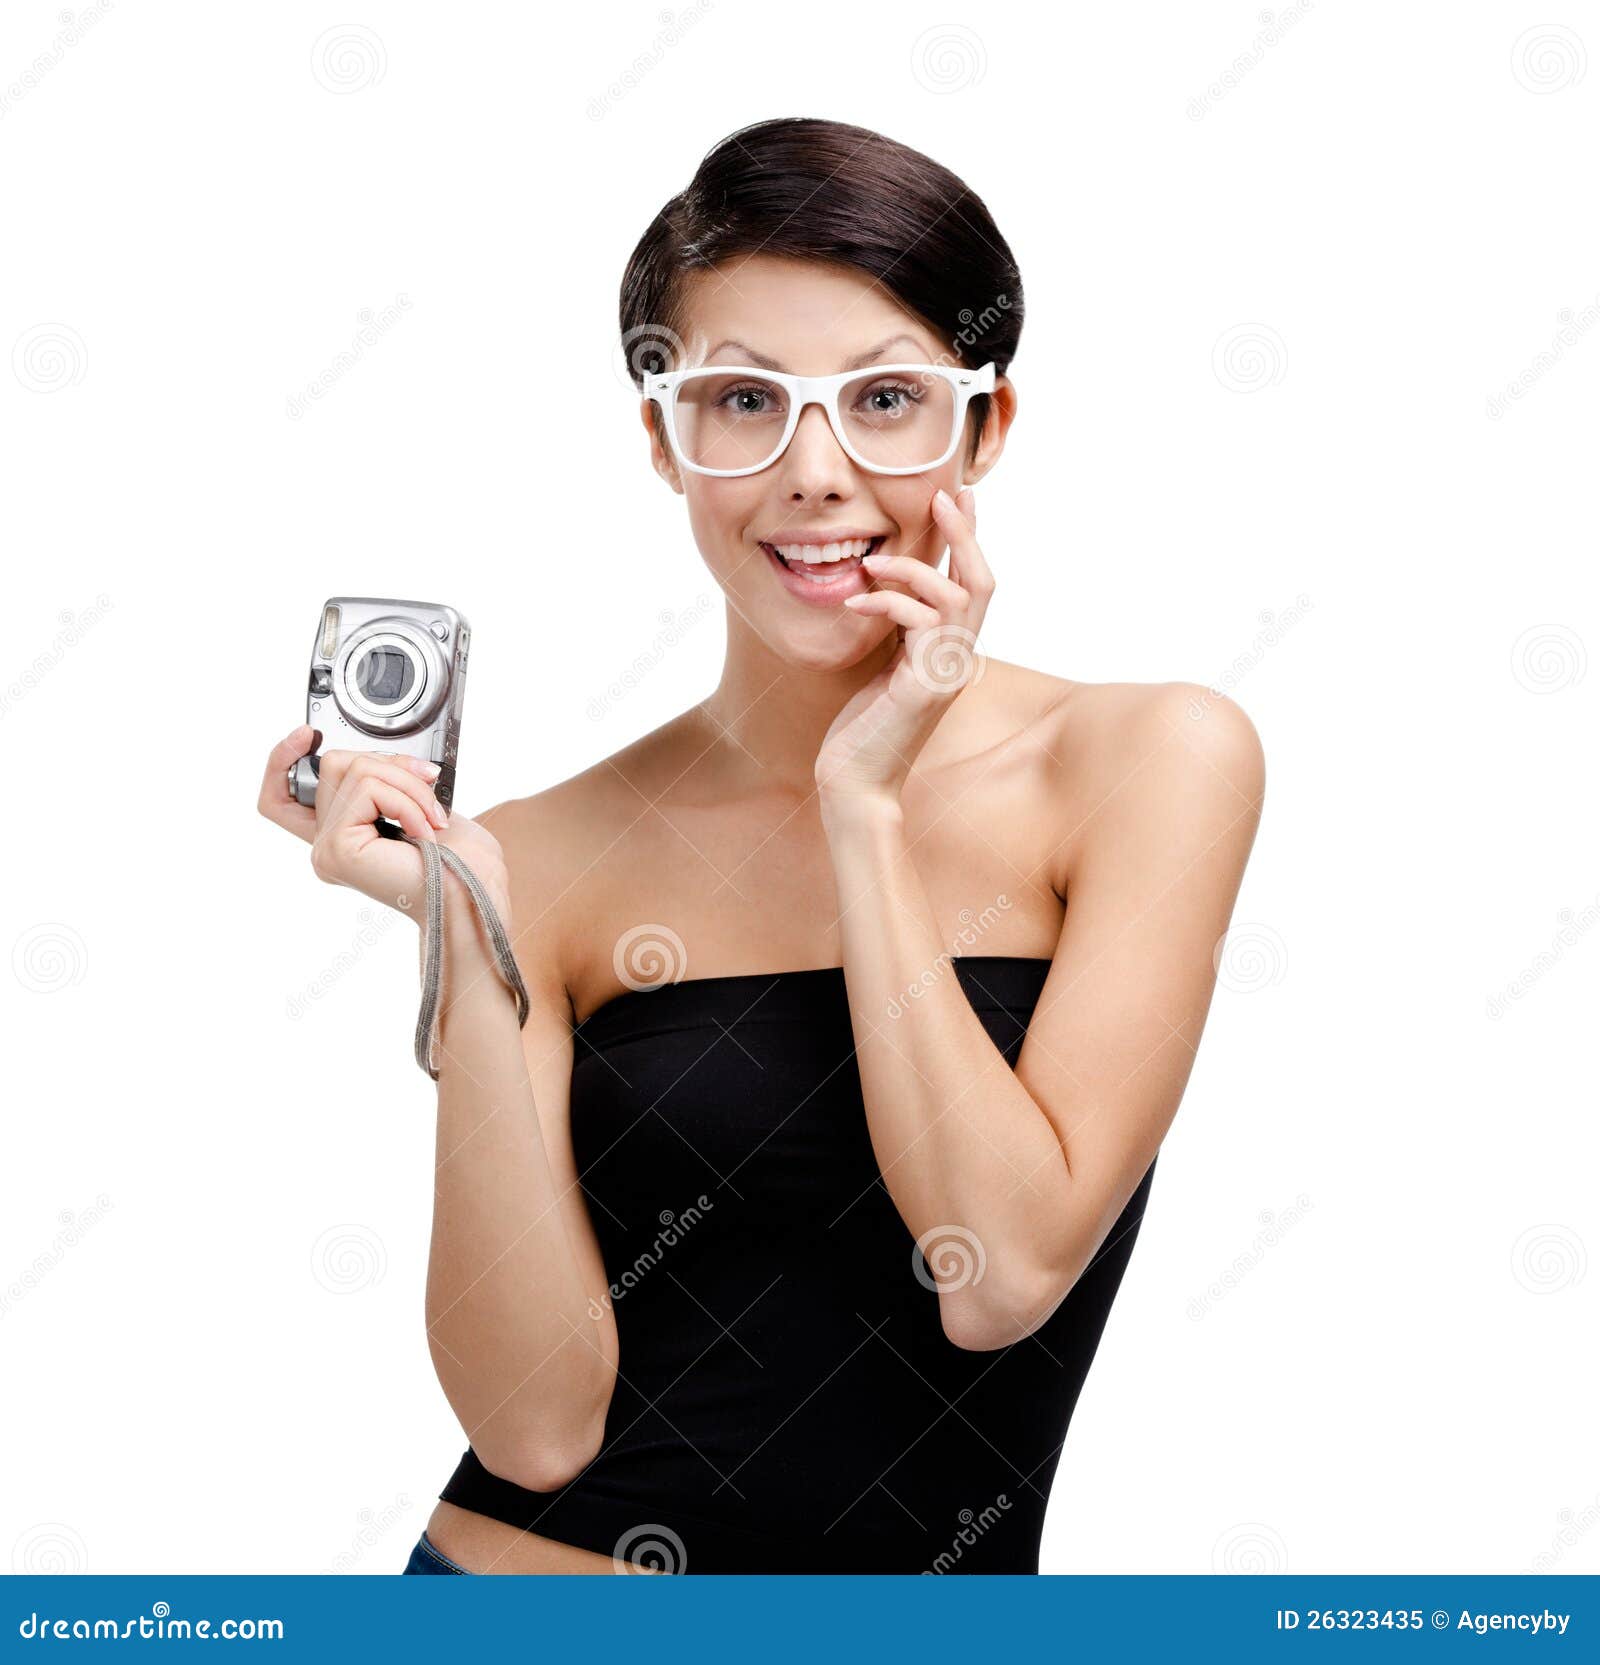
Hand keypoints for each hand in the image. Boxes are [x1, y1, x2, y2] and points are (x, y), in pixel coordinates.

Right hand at [256, 725, 510, 925]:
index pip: (280, 798)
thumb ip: (380, 780)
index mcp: (341, 835)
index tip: (306, 734)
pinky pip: (368, 789)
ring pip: (357, 770)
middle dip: (392, 764)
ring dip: (409, 785)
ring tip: (433, 819)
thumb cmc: (460, 859)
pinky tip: (423, 832)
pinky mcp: (337, 849)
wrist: (477, 893)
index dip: (281, 759)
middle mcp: (325, 845)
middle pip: (334, 764)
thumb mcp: (416, 803)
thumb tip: (373, 756)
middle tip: (430, 788)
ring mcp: (327, 850)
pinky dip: (406, 801)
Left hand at [815, 486, 993, 803]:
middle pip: (983, 582)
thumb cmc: (863, 731)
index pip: (973, 586)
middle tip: (944, 497)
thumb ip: (900, 633)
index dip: (969, 540)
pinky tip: (856, 600)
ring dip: (913, 570)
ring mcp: (946, 674)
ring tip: (872, 564)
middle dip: (965, 535)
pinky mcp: (925, 686)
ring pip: (958, 597)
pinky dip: (889, 602)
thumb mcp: (884, 668)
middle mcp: (959, 661)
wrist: (854, 785)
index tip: (958, 497)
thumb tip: (894, 592)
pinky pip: (920, 623)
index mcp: (951, 653)